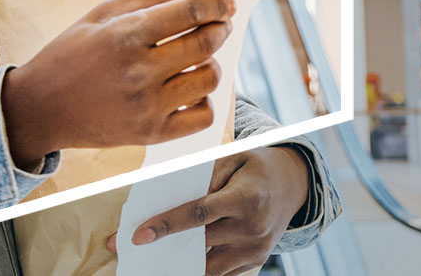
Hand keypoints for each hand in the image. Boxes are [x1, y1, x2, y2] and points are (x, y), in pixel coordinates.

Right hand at [1, 0, 233, 167]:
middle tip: (219, 25)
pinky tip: (189, 89)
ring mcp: (146, 107)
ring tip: (197, 58)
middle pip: (204, 45)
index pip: (189, 13)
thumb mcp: (98, 15)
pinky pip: (201, 116)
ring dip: (211, 63)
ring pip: (208, 79)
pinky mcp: (151, 134)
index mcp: (124, 36)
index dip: (215, 4)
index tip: (225, 3)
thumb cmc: (68, 54)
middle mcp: (138, 72)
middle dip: (220, 29)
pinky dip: (203, 99)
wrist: (39, 108)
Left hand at [104, 147, 310, 275]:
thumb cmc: (256, 165)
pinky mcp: (256, 261)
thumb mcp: (235, 156)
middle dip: (161, 247)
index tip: (137, 236)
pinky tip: (172, 266)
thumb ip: (206, 174)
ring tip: (146, 262)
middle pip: (198, 242)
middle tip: (125, 250)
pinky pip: (221, 273)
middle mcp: (252, 228)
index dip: (166, 225)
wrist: (295, 183)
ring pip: (208, 266)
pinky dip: (197, 270)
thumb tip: (174, 194)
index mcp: (246, 197)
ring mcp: (255, 249)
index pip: (199, 214)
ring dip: (176, 266)